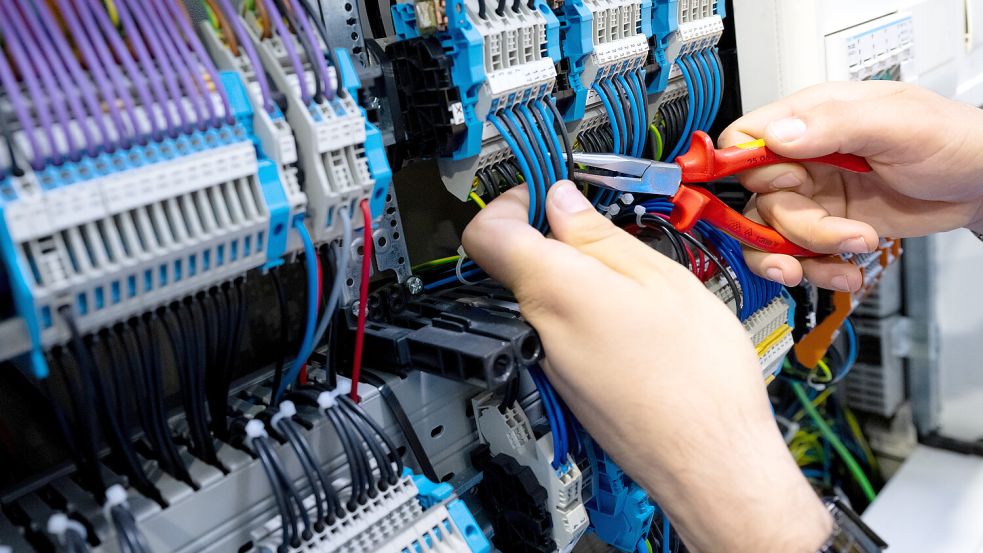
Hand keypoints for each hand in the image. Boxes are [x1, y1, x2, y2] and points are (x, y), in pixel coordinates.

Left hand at [463, 181, 830, 552]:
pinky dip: (586, 309)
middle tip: (602, 224)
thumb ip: (600, 236)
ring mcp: (549, 362)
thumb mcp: (660, 279)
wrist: (711, 465)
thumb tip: (561, 203)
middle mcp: (538, 329)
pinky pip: (560, 330)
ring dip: (575, 273)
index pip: (486, 232)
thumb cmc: (697, 380)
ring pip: (542, 296)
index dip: (509, 200)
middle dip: (552, 234)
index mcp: (553, 291)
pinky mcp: (567, 384)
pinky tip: (633, 317)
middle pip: (515, 263)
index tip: (543, 188)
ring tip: (632, 276)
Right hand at [720, 80, 982, 289]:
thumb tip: (777, 134)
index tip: (757, 193)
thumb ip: (836, 124)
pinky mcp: (827, 227)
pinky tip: (846, 271)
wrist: (981, 185)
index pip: (745, 138)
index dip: (740, 167)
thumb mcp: (898, 123)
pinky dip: (818, 271)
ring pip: (772, 235)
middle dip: (792, 228)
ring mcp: (814, 196)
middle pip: (759, 199)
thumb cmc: (951, 140)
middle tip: (835, 233)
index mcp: (812, 119)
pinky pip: (798, 256)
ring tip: (848, 256)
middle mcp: (804, 158)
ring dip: (806, 255)